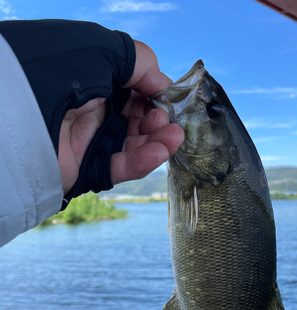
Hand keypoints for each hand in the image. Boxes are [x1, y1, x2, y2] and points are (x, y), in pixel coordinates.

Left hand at [58, 40, 183, 194]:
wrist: (18, 117)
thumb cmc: (57, 74)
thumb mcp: (100, 50)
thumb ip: (138, 62)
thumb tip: (162, 83)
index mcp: (91, 80)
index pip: (131, 90)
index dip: (152, 94)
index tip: (168, 98)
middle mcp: (90, 110)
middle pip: (135, 119)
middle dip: (157, 120)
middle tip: (168, 122)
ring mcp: (89, 141)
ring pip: (132, 144)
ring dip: (157, 141)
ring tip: (174, 138)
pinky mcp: (87, 169)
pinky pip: (120, 167)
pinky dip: (142, 161)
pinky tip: (160, 152)